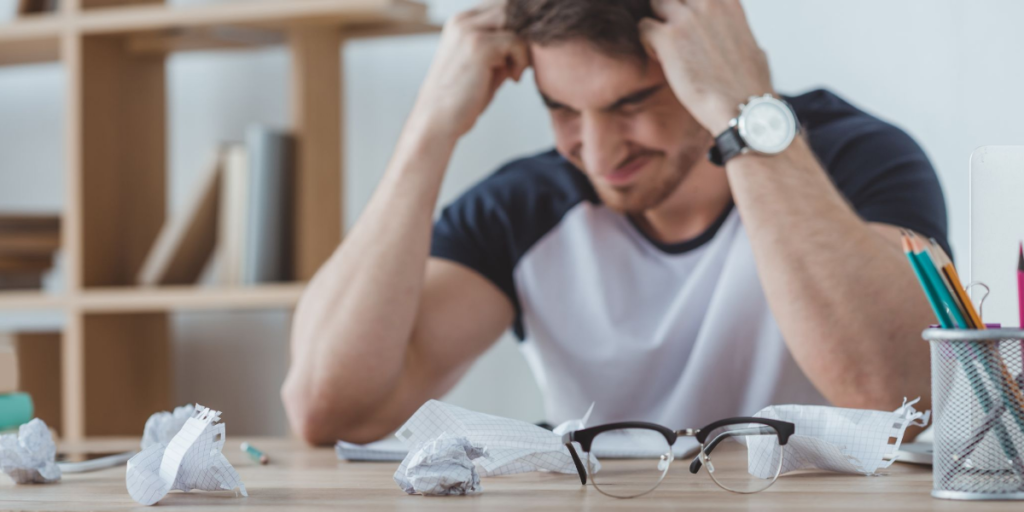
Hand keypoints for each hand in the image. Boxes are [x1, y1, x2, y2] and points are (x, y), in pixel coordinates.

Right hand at [410, 2, 528, 140]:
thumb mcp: (484, 66)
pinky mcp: (478, 45)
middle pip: (510, 9)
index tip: (522, 53)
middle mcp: (462, 20)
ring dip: (524, 46)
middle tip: (524, 62)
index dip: (519, 26)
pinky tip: (513, 79)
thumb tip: (531, 41)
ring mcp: (469, 30)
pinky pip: (516, 41)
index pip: (502, 7)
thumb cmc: (462, 99)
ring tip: (516, 70)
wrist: (438, 120)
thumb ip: (502, 49)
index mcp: (461, 22)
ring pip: (516, 21)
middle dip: (525, 34)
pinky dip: (521, 60)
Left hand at [639, 0, 773, 134]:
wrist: (743, 108)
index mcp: (728, 2)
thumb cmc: (748, 86)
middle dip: (670, 11)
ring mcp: (686, 18)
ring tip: (666, 47)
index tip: (689, 29)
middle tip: (674, 37)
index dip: (688, 7)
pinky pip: (644, 27)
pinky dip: (647, 42)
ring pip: (656, 3)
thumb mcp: (752, 45)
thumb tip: (734, 36)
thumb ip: (735, 31)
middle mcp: (707, 3)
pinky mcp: (668, 38)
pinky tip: (661, 59)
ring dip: (657, 23)